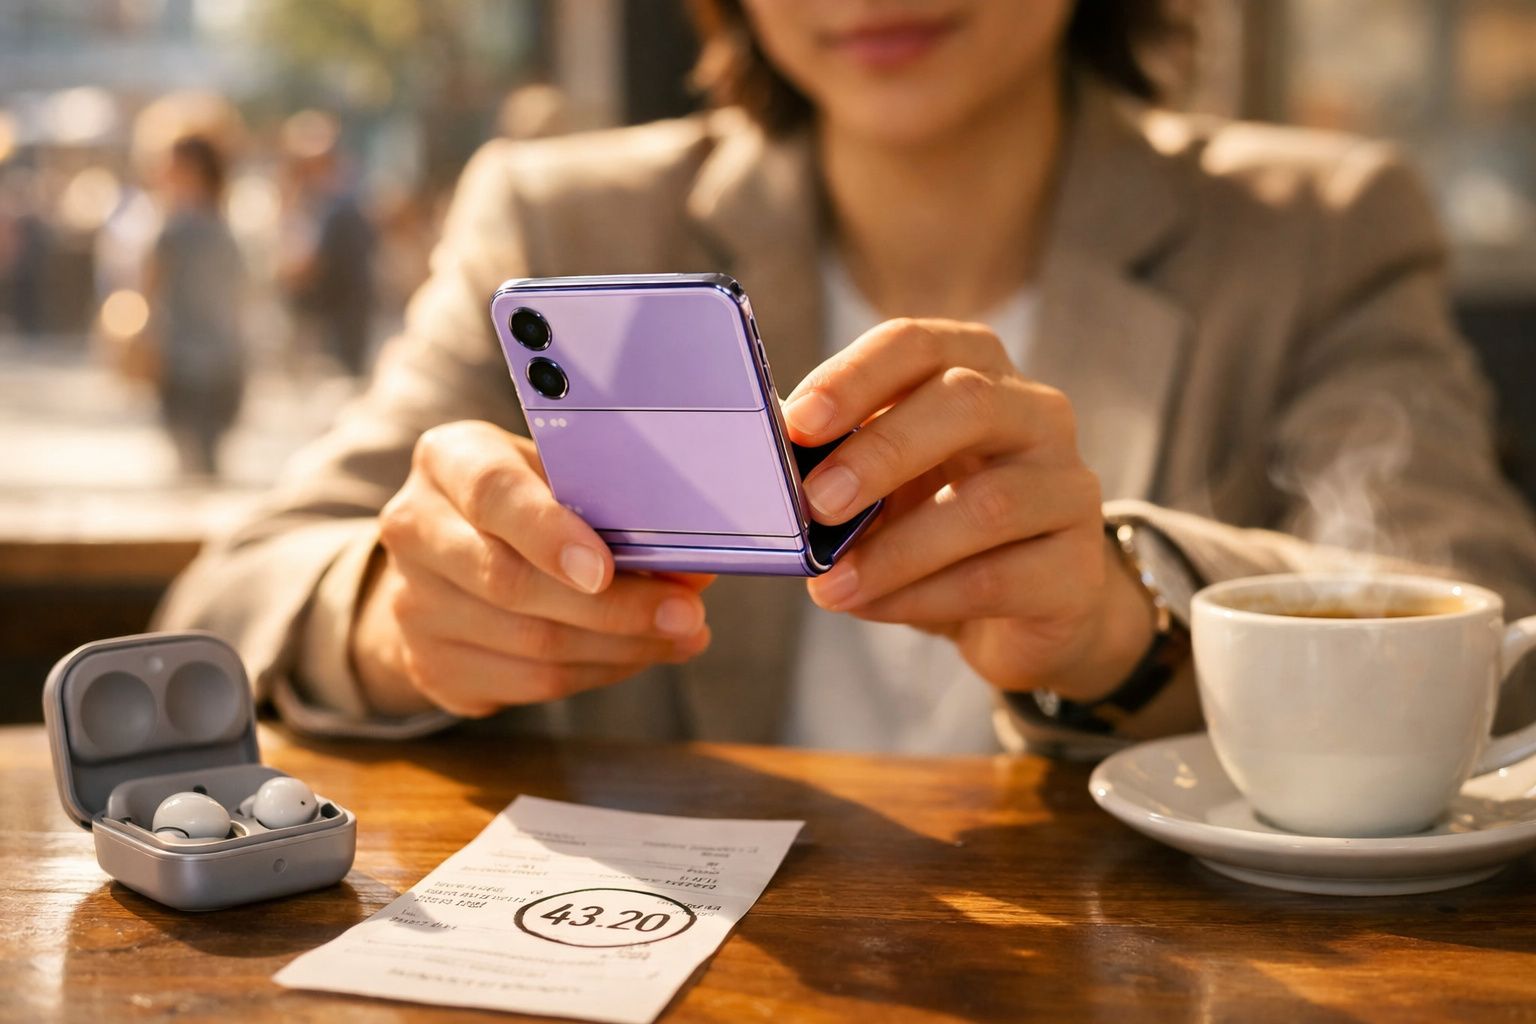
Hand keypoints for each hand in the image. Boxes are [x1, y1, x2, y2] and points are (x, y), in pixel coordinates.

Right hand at [352, 420, 712, 716]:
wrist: (442, 558)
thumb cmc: (521, 502)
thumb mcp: (556, 474)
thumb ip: (612, 505)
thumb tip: (690, 566)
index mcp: (447, 460)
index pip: (493, 494)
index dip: (550, 533)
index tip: (607, 568)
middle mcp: (415, 529)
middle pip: (514, 582)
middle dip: (614, 607)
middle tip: (685, 614)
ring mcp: (414, 605)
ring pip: (529, 644)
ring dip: (620, 646)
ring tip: (679, 635)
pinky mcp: (431, 665)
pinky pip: (528, 684)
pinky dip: (597, 672)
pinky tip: (636, 655)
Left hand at [782, 319, 1154, 700]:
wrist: (1021, 613)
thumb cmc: (935, 524)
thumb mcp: (883, 484)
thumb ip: (839, 466)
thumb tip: (770, 474)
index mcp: (978, 371)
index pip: (919, 344)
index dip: (856, 376)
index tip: (798, 421)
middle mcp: (1037, 414)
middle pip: (967, 402)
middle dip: (881, 451)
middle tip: (816, 502)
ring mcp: (1069, 489)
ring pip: (988, 504)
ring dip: (895, 549)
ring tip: (831, 585)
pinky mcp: (1077, 569)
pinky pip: (997, 578)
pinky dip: (922, 597)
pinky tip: (873, 607)